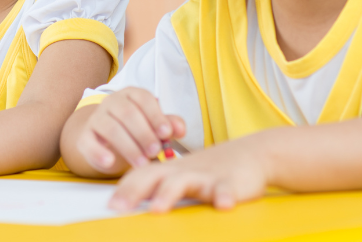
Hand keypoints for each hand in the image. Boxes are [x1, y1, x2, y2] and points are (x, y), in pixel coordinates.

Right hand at [77, 88, 185, 172]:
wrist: (106, 141)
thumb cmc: (136, 131)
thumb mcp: (154, 127)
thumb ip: (168, 126)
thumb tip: (181, 129)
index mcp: (131, 95)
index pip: (143, 99)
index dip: (156, 116)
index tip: (166, 134)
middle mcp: (112, 102)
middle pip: (127, 113)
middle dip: (143, 134)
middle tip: (156, 151)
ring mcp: (96, 118)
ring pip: (110, 128)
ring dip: (128, 147)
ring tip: (142, 163)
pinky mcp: (84, 136)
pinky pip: (89, 142)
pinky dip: (99, 152)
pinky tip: (110, 161)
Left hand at [110, 136, 269, 212]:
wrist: (252, 154)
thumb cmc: (211, 169)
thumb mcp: (183, 175)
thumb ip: (158, 185)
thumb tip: (129, 202)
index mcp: (171, 169)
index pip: (140, 175)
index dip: (124, 189)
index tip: (109, 205)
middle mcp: (184, 171)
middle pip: (154, 176)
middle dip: (135, 192)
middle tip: (119, 208)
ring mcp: (207, 176)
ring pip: (185, 182)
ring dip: (169, 194)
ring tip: (157, 209)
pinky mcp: (231, 183)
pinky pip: (226, 190)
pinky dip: (224, 196)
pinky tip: (222, 205)